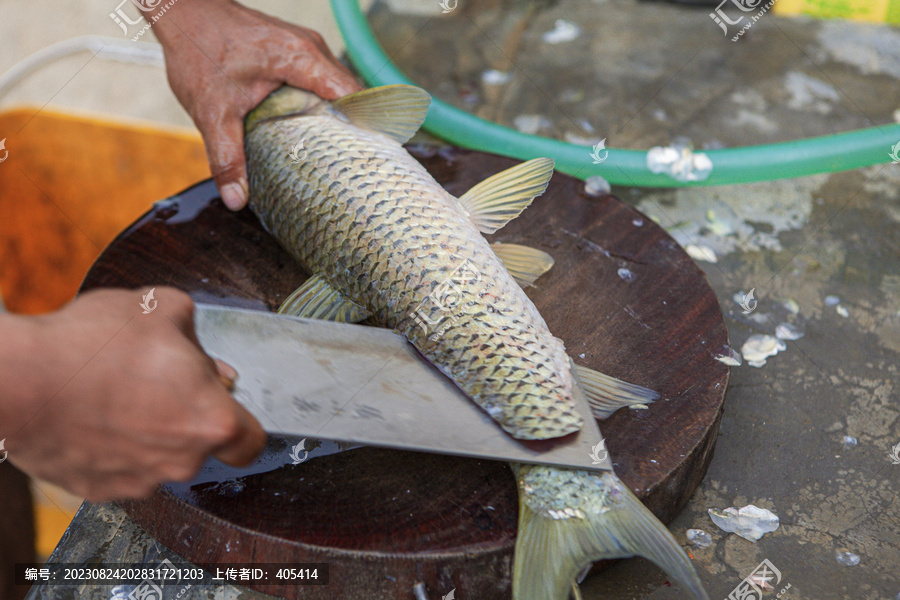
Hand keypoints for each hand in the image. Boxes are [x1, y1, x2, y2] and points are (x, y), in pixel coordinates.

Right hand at [0, 287, 266, 500]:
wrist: (19, 382)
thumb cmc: (93, 345)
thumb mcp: (162, 308)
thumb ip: (194, 332)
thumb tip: (198, 351)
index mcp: (210, 420)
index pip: (251, 441)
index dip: (243, 421)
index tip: (226, 406)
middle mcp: (182, 460)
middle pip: (201, 443)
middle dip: (187, 414)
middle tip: (159, 380)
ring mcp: (139, 480)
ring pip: (160, 456)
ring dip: (149, 430)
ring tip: (117, 391)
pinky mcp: (99, 489)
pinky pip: (120, 467)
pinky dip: (113, 445)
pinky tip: (93, 414)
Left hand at [152, 0, 361, 209]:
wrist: (184, 12)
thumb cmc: (199, 49)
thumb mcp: (212, 112)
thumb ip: (228, 157)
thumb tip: (237, 199)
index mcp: (302, 59)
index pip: (352, 95)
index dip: (363, 128)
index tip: (365, 158)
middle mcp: (312, 49)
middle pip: (351, 94)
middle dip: (351, 129)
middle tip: (350, 165)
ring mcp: (307, 47)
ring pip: (338, 88)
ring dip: (336, 117)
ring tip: (335, 153)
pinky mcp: (298, 50)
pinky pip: (322, 81)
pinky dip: (322, 105)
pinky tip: (312, 129)